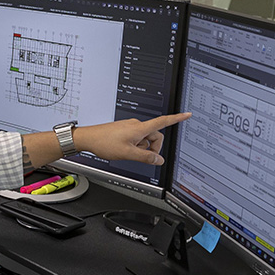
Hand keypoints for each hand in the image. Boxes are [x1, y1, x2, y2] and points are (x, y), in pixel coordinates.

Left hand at [74, 112, 191, 165]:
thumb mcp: (128, 153)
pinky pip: (137, 139)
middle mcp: (136, 125)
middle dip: (153, 148)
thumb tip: (159, 160)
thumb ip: (146, 158)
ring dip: (142, 148)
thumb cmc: (104, 142)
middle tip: (142, 156)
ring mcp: (130, 127)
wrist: (88, 138)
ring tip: (128, 152)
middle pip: (155, 136)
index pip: (163, 121)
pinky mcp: (124, 130)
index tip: (187, 114)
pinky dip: (136, 146)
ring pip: (145, 139)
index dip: (176, 118)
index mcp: (139, 128)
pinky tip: (124, 150)